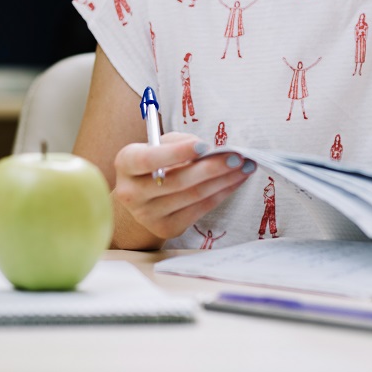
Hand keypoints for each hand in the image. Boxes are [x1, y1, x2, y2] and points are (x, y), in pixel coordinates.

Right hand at [111, 132, 255, 244]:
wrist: (141, 199)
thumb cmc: (155, 163)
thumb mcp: (160, 145)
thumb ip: (180, 142)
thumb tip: (209, 151)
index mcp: (126, 163)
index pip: (150, 159)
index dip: (177, 152)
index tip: (205, 146)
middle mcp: (131, 192)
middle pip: (177, 181)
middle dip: (212, 167)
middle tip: (237, 157)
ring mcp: (147, 215)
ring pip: (192, 196)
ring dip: (224, 180)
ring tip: (245, 167)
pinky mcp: (165, 229)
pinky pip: (199, 210)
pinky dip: (221, 194)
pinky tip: (235, 182)